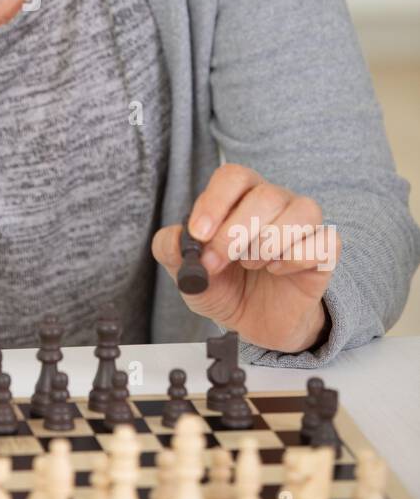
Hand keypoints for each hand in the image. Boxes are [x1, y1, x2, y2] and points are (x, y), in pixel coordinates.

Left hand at [151, 163, 340, 352]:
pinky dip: (295, 259)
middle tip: (216, 263)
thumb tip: (176, 235)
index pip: (233, 177)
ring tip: (251, 264)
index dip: (215, 202)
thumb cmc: (225, 286)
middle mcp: (275, 202)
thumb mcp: (187, 273)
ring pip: (302, 211)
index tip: (198, 234)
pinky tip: (277, 272)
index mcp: (240, 196)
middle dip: (234, 234)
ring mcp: (304, 224)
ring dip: (267, 244)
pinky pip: (324, 242)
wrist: (255, 322)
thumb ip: (172, 250)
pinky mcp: (325, 250)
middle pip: (266, 195)